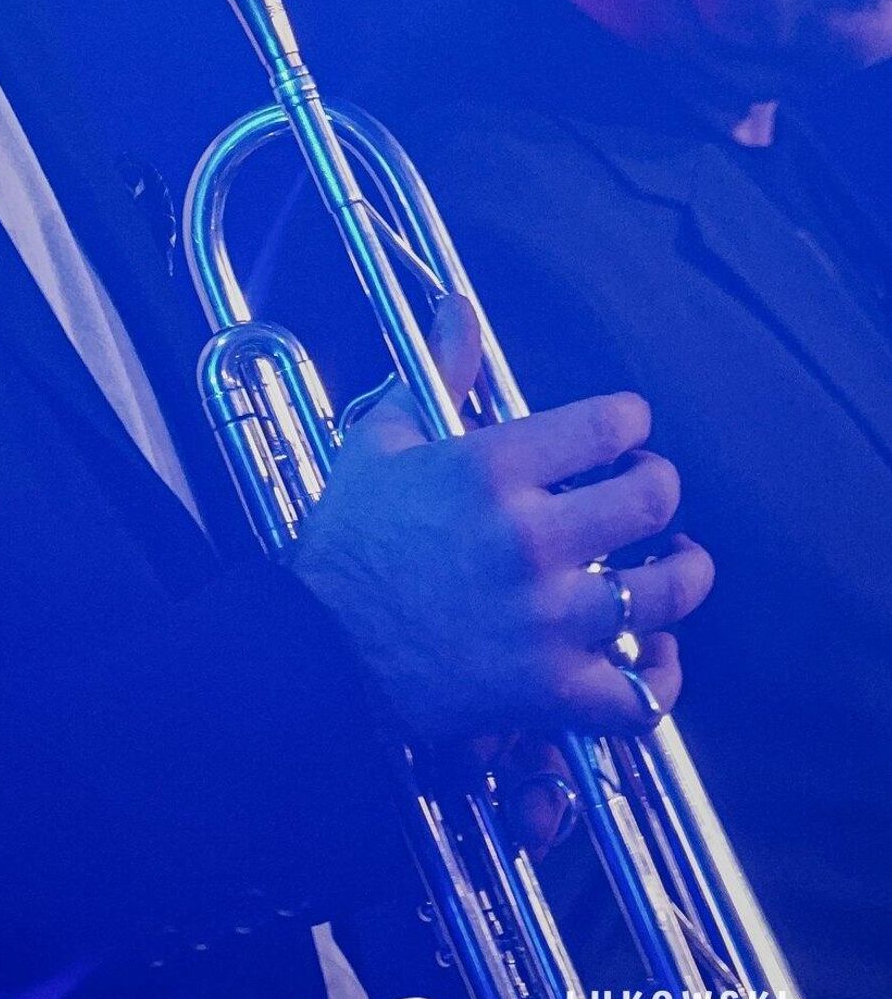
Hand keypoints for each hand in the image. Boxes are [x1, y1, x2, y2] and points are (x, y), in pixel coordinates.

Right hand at [289, 295, 712, 741]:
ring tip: (670, 563)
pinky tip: (650, 651)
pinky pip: (642, 692)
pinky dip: (659, 675)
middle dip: (657, 485)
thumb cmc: (350, 541)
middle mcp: (530, 538)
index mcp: (491, 469)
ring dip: (680, 572)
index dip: (628, 420)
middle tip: (641, 490)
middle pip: (654, 498)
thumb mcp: (381, 440)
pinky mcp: (550, 690)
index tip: (622, 430)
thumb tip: (459, 306)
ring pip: (668, 591)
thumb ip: (438, 373)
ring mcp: (547, 620)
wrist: (319, 650)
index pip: (610, 423)